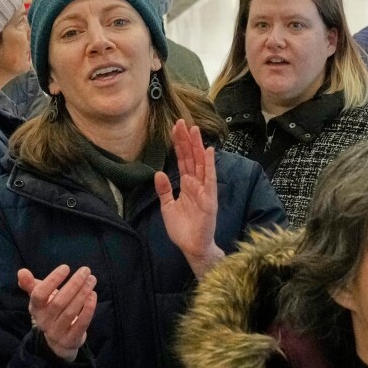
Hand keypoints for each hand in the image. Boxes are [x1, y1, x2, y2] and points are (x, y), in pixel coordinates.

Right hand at [17, 265, 97, 361]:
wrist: (58, 340)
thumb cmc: (50, 310)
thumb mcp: (40, 298)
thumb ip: (30, 284)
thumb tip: (21, 272)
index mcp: (35, 308)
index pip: (39, 294)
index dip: (52, 280)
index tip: (66, 267)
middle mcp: (44, 321)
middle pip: (58, 302)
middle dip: (74, 284)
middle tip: (86, 270)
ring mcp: (57, 332)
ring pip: (71, 312)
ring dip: (83, 294)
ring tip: (92, 280)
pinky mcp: (70, 340)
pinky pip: (81, 324)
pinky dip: (88, 309)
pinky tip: (93, 295)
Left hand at [156, 120, 222, 277]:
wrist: (192, 246)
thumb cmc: (183, 228)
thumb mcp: (167, 206)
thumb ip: (164, 190)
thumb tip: (158, 173)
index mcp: (186, 184)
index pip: (182, 160)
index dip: (178, 144)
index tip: (174, 128)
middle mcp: (196, 183)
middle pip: (191, 157)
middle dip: (186, 139)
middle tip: (181, 121)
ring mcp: (204, 189)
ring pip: (201, 163)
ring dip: (197, 146)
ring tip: (194, 129)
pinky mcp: (209, 198)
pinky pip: (210, 178)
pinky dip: (210, 165)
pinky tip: (208, 151)